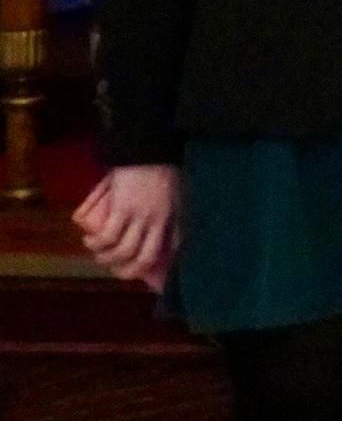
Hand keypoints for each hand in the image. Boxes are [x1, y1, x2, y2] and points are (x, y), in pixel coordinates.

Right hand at [71, 162, 176, 292]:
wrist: (144, 148)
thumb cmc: (158, 168)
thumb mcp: (172, 192)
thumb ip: (169, 211)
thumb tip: (168, 233)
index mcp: (170, 216)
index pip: (170, 247)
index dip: (159, 264)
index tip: (145, 272)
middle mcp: (157, 220)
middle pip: (144, 257)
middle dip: (127, 270)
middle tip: (114, 269)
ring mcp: (140, 215)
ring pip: (123, 250)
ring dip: (107, 258)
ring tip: (98, 254)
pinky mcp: (122, 208)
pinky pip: (108, 236)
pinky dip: (97, 244)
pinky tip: (90, 242)